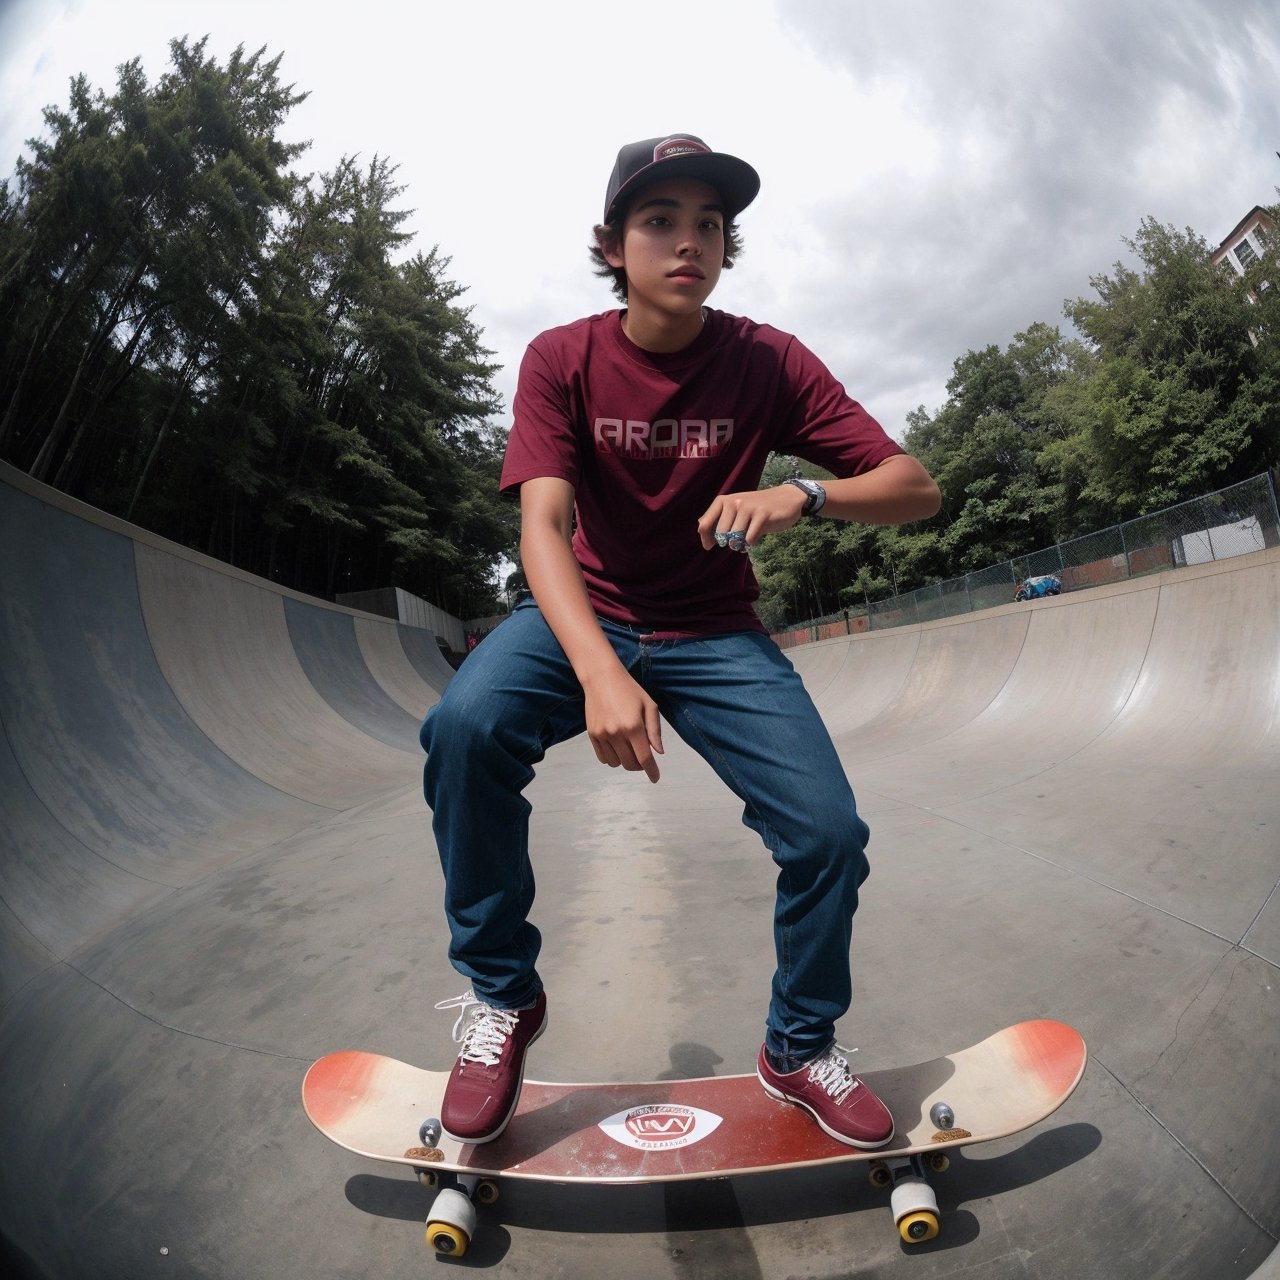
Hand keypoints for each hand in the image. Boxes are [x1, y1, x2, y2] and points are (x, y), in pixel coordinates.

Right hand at [582, 666, 663, 782]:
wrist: (601, 678)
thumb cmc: (630, 690)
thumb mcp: (649, 705)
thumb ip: (655, 731)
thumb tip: (659, 753)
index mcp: (634, 726)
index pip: (644, 758)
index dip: (652, 771)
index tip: (655, 778)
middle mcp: (617, 733)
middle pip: (630, 764)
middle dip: (640, 765)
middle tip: (643, 754)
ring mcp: (602, 735)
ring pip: (616, 763)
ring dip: (625, 760)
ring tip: (628, 746)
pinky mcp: (592, 735)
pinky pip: (603, 758)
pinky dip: (612, 757)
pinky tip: (617, 746)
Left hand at [697, 485, 807, 551]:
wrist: (787, 499)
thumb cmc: (757, 508)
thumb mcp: (736, 509)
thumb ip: (719, 519)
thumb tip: (702, 532)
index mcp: (724, 501)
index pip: (705, 523)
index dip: (706, 539)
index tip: (710, 546)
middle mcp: (734, 502)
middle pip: (721, 535)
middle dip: (728, 542)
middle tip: (737, 539)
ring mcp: (748, 507)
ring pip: (735, 537)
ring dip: (740, 543)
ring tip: (746, 538)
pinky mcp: (762, 514)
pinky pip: (750, 538)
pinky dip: (752, 542)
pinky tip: (756, 536)